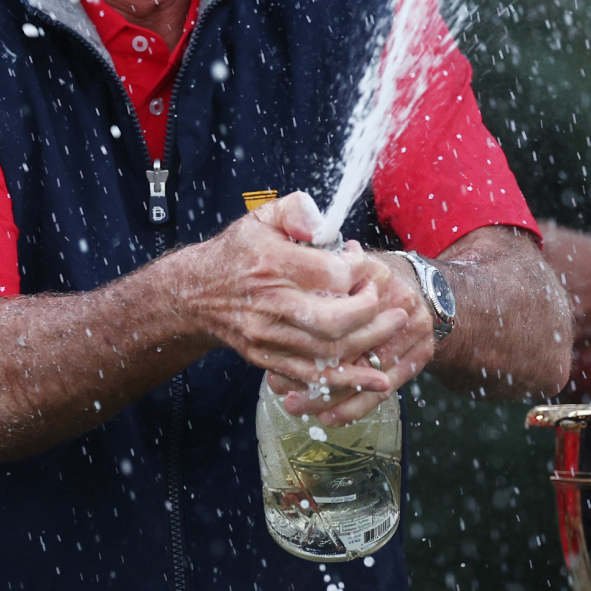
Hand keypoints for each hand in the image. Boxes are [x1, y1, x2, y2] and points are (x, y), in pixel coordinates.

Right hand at [178, 197, 412, 420]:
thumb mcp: (262, 217)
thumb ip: (297, 210)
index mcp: (271, 263)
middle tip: (388, 299)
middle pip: (333, 320)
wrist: (195, 293)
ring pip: (327, 351)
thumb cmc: (238, 252)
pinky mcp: (266, 357)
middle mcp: (269, 302)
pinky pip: (312, 375)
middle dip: (370, 311)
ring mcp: (267, 335)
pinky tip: (377, 379)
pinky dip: (348, 380)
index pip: (331, 273)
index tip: (362, 263)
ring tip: (394, 327)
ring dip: (369, 343)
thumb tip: (326, 223)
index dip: (358, 270)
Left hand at [266, 247, 437, 418]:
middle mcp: (399, 302)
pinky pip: (385, 389)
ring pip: (365, 373)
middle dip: (312, 369)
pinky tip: (327, 418)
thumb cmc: (365, 276)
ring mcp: (414, 331)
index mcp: (375, 273)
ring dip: (328, 395)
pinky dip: (355, 407)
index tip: (276, 347)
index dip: (307, 330)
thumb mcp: (344, 258)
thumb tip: (295, 259)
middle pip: (351, 345)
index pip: (340, 308)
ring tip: (294, 405)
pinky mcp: (421, 355)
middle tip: (277, 385)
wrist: (421, 285)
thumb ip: (321, 260)